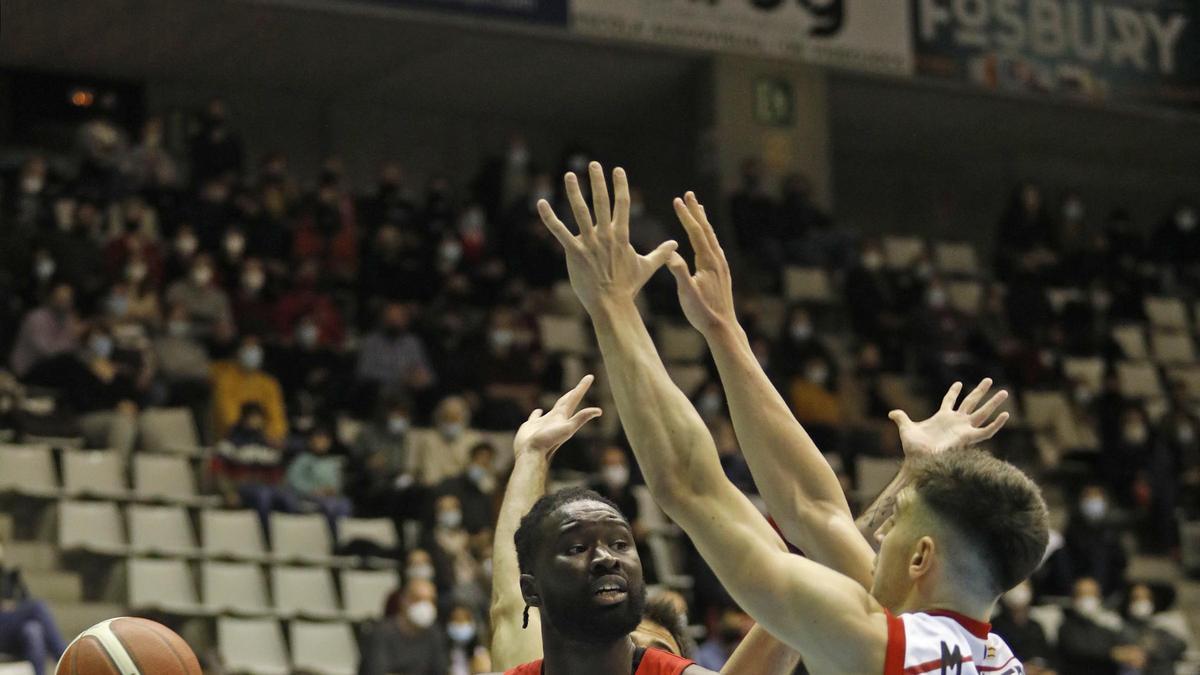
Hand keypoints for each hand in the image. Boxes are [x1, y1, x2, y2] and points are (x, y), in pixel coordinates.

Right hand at [514, 375, 602, 460]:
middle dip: (575, 392)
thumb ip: (581, 418)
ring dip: (559, 403)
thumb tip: (599, 411)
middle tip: (583, 383)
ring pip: (553, 409)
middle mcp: (556, 419)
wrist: (531, 454)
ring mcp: (544, 423)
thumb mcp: (567, 429)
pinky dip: (536, 413)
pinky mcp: (531, 426)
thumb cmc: (548, 441)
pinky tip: (538, 411)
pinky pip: (535, 417)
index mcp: (563, 417)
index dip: (582, 387)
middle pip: (567, 402)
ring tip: (564, 398)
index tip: (590, 376)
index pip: (574, 398)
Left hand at [538, 162, 677, 314]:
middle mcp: (606, 235)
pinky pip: (559, 231)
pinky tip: (541, 203)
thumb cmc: (628, 286)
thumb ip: (660, 253)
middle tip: (593, 164)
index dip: (620, 186)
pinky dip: (549, 217)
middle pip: (602, 202)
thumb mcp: (647, 267)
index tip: (617, 170)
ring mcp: (589, 243)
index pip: (623, 204)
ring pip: (580, 212)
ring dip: (574, 192)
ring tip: (570, 174)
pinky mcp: (574, 252)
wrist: (612, 304)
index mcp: (622, 236)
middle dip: (598, 181)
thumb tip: (675, 244)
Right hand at [664, 192, 737, 337]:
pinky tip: (706, 237)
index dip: (686, 216)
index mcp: (708, 262)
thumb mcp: (687, 293)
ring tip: (698, 208)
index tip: (677, 200)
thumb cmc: (702, 313)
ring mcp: (721, 266)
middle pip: (706, 230)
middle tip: (688, 194)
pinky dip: (708, 235)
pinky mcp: (722, 272)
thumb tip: (671, 253)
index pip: (695, 232)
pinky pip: (714, 246)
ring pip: (711, 237)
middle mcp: (717, 260)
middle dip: (696, 211)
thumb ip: (679, 272)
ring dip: (703, 221)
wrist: (723, 327)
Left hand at [888, 379, 1008, 457]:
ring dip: (993, 403)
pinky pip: (986, 431)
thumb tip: (891, 412)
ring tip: (1004, 392)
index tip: (959, 383)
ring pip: (982, 413)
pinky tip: (1005, 415)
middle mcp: (955, 421)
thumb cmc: (913, 448)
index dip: (953, 392)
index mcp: (942, 417)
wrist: (918, 459)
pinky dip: (996, 425)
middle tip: (989, 379)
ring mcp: (963, 429)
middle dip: (979, 391)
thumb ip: (901, 418)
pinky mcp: (968, 438)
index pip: (949, 401)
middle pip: (971, 403)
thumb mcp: (906, 428)